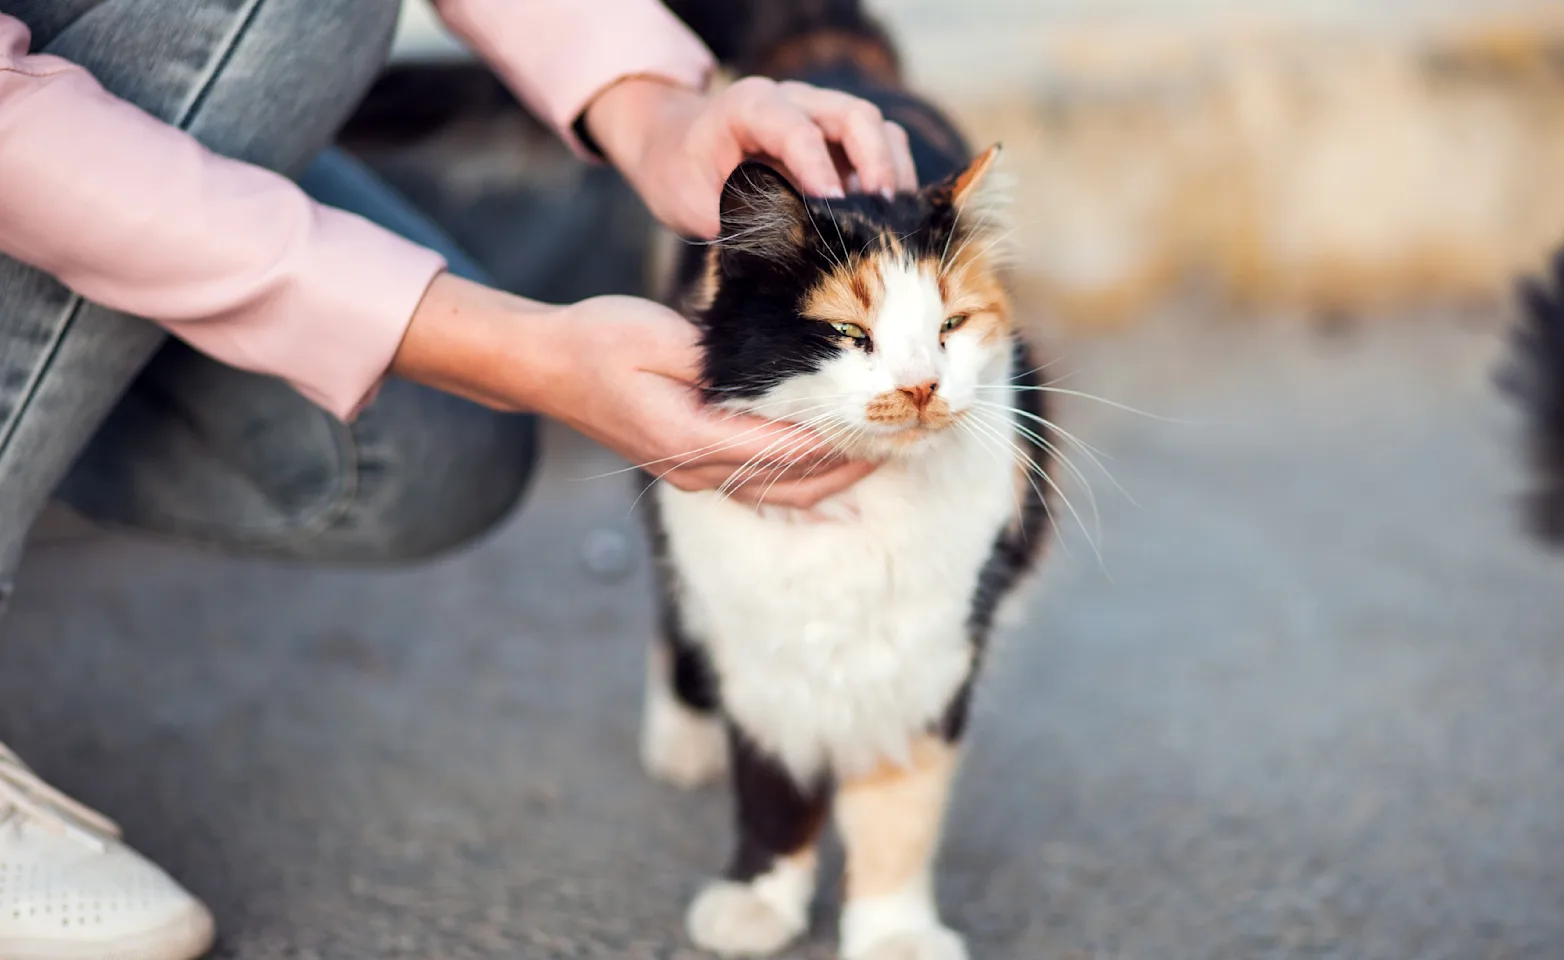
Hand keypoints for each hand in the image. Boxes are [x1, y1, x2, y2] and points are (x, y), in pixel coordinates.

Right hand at [392, 274, 876, 507]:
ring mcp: (690, 475)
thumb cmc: (598, 340)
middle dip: (848, 468)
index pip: (785, 450)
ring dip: (829, 481)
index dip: (839, 444)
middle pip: (791, 484)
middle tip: (901, 445)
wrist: (545, 365)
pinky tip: (832, 483)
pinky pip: (756, 488)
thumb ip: (724, 361)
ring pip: (777, 495)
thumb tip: (787, 368)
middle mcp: (695, 469)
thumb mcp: (664, 336)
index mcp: (690, 437)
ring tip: (879, 461)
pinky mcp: (688, 466)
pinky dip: (799, 486)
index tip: (886, 427)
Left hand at [583, 75, 918, 238]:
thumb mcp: (691, 202)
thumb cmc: (679, 173)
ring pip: (878, 129)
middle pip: (856, 116)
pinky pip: (880, 148)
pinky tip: (883, 220)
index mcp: (751, 105)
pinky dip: (889, 180)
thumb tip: (789, 253)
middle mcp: (795, 100)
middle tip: (882, 214)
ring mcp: (822, 116)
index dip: (819, 170)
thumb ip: (737, 221)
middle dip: (876, 164)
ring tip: (890, 223)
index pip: (798, 131)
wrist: (675, 147)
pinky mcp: (838, 141)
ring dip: (891, 174)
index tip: (833, 209)